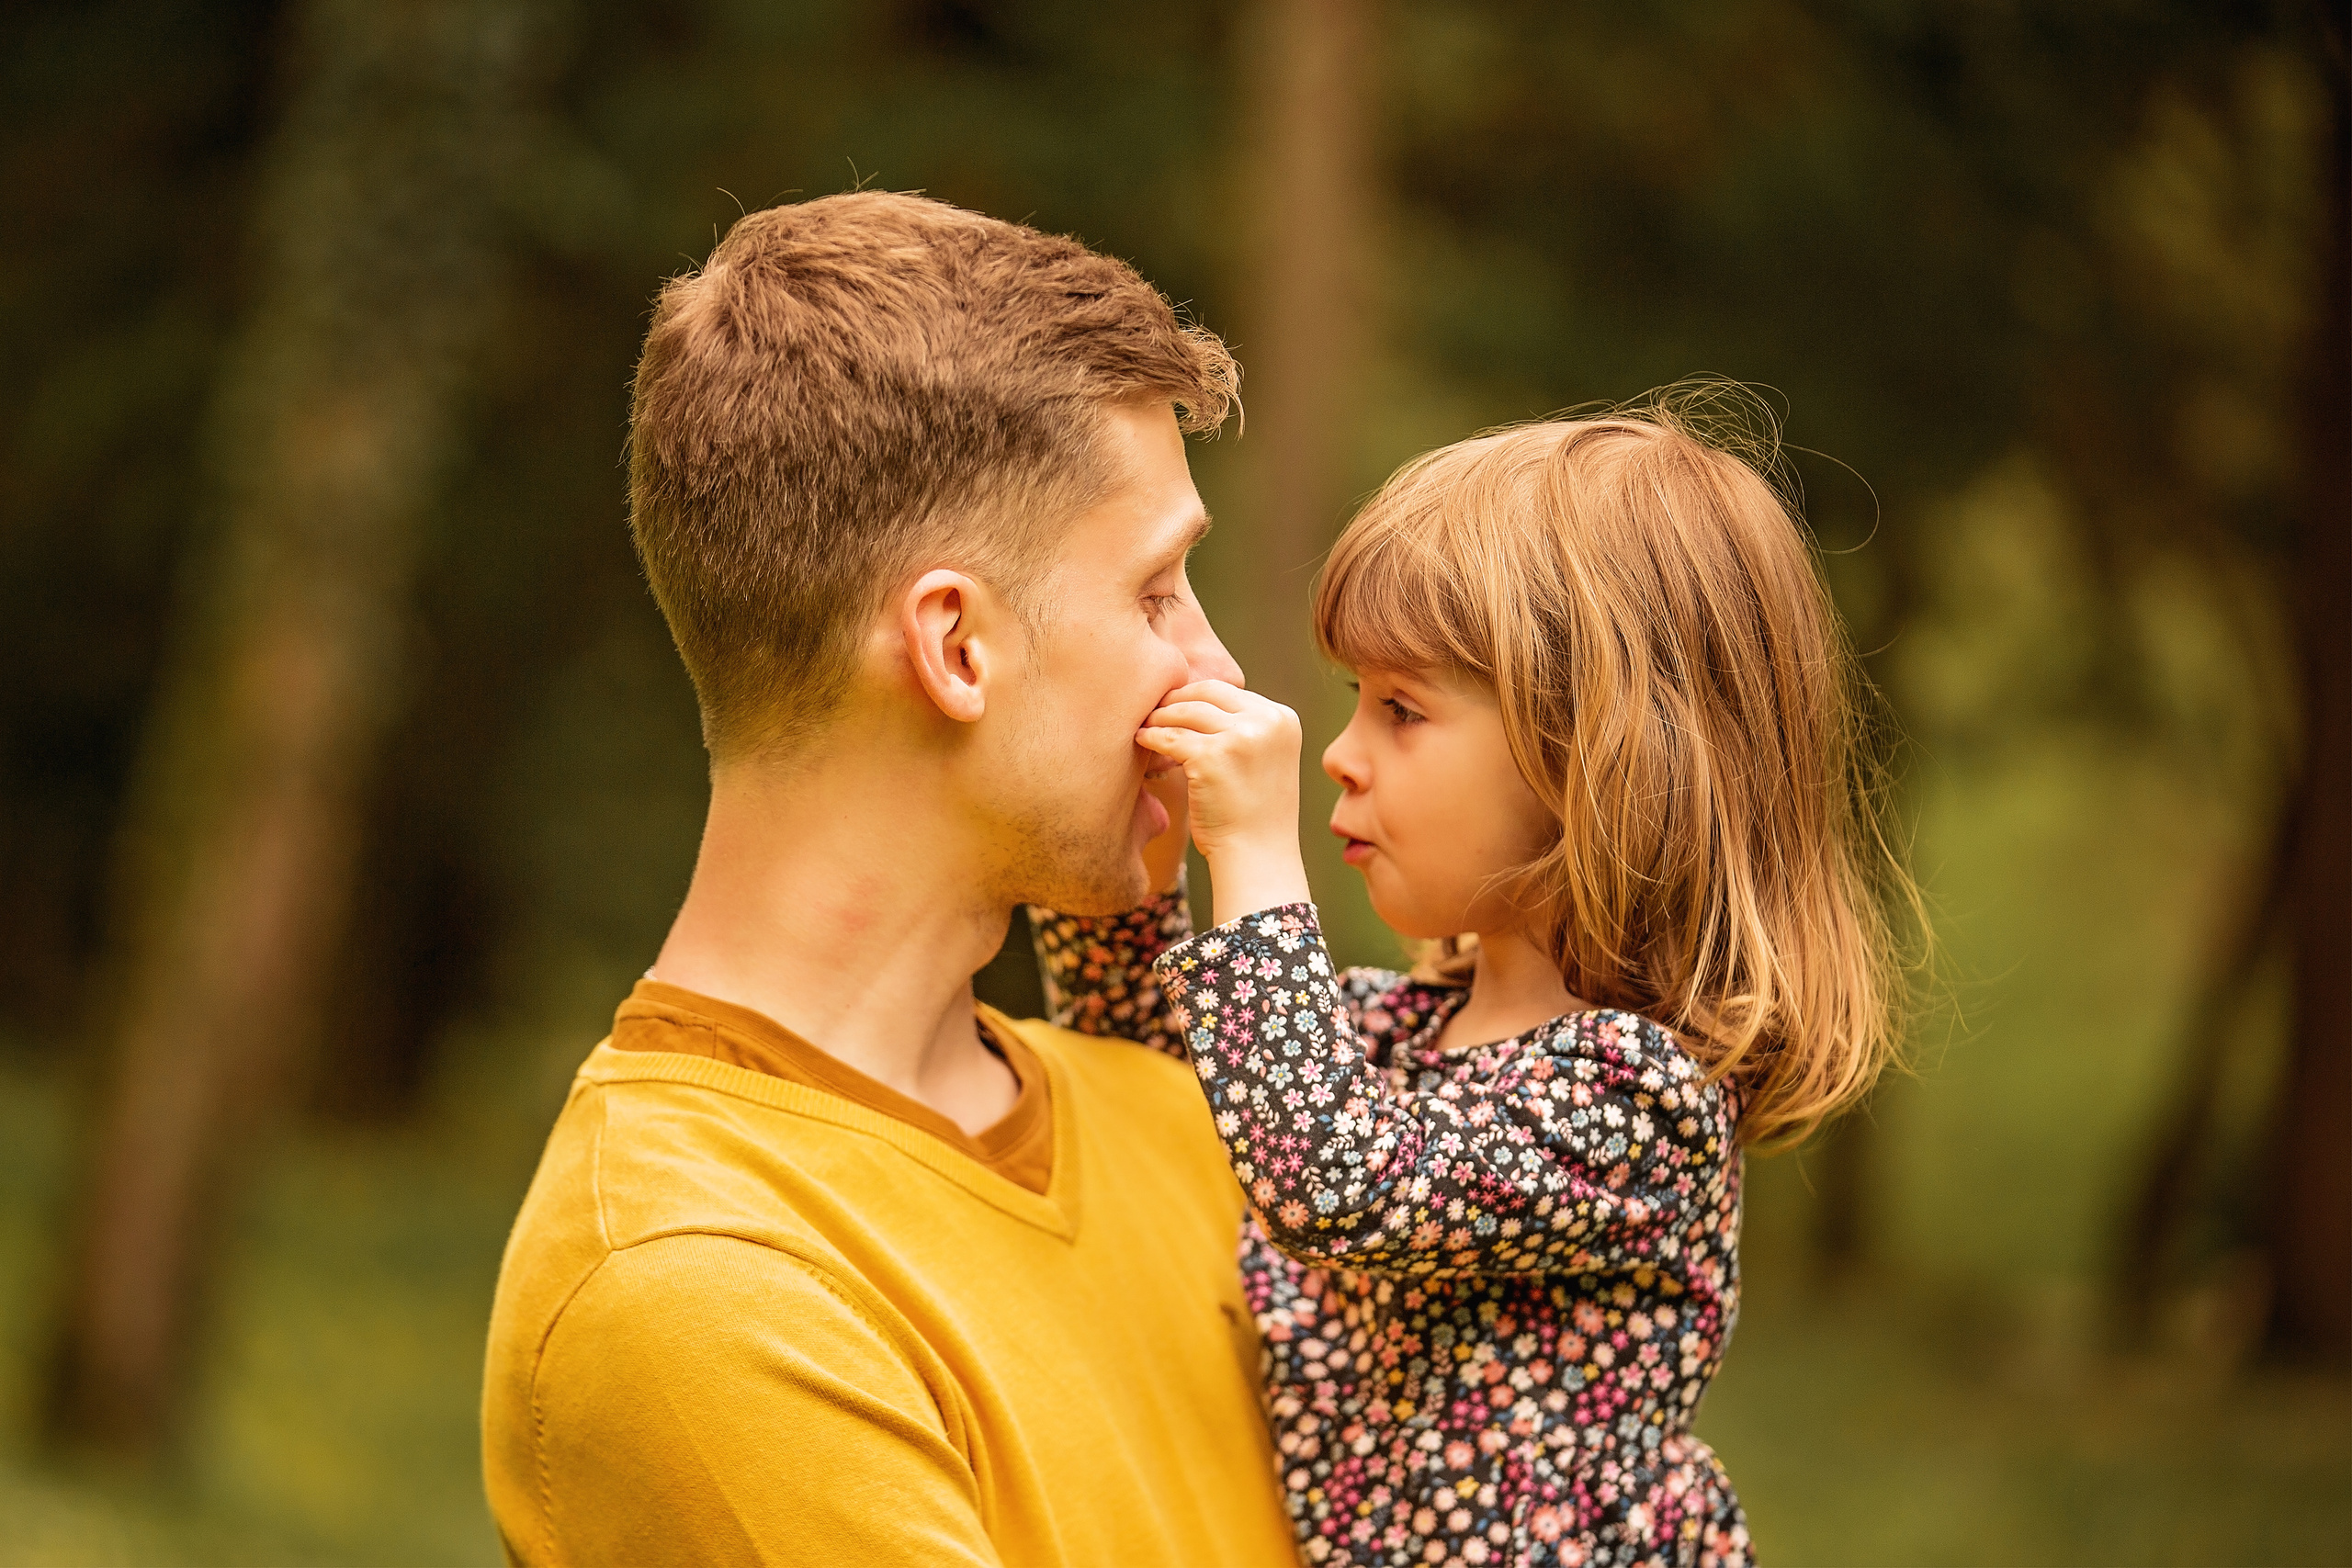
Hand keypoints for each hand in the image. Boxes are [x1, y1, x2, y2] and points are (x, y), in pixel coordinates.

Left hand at [1138, 681, 1311, 925]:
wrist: (1257, 856)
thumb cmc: (1256, 813)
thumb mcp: (1266, 757)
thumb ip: (1246, 727)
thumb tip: (1199, 700)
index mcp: (1283, 718)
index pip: (1230, 691)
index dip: (1197, 695)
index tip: (1176, 702)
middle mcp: (1266, 721)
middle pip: (1207, 692)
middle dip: (1176, 698)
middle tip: (1154, 708)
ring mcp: (1239, 737)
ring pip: (1185, 711)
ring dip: (1160, 715)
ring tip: (1145, 723)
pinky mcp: (1210, 757)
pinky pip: (1169, 737)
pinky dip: (1151, 737)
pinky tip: (1141, 740)